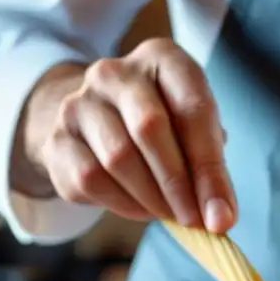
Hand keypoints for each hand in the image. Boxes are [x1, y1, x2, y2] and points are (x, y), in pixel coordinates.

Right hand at [17, 38, 235, 231]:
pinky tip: (140, 208)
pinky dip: (123, 204)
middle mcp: (115, 72)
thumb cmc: (164, 129)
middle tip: (196, 221)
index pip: (192, 109)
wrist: (98, 124)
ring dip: (151, 198)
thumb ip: (211, 170)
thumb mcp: (195, 134)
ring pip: (118, 157)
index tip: (221, 215)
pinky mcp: (58, 138)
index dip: (210, 168)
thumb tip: (220, 217)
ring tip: (170, 214)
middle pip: (149, 128)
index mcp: (161, 59)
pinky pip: (91, 179)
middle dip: (179, 184)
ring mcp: (79, 102)